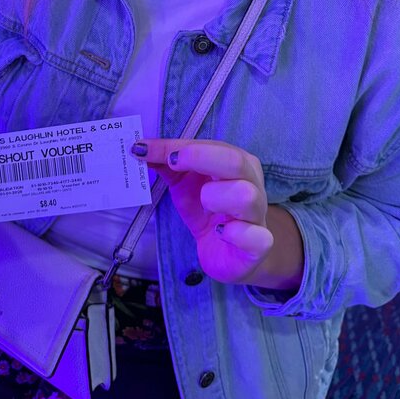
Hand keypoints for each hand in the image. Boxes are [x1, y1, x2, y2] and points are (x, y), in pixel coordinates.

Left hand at [135, 138, 273, 284]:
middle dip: (201, 158)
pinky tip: (221, 232)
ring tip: (204, 204)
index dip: (179, 146)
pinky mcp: (259, 244)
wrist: (228, 252)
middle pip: (235, 161)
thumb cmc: (208, 212)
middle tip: (172, 163)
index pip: (211, 146)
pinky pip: (256, 235)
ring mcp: (257, 214)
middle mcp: (252, 183)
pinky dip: (237, 232)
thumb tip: (140, 148)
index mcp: (237, 163)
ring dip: (218, 197)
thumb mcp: (184, 185)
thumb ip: (167, 165)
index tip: (146, 148)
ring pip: (246, 195)